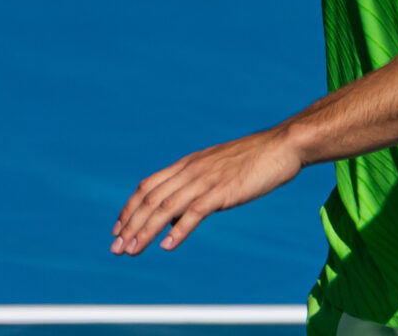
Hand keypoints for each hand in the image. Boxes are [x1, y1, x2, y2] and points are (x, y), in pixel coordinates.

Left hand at [111, 128, 302, 255]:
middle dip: (130, 225)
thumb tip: (179, 210)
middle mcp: (191, 170)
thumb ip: (197, 185)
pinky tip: (167, 246)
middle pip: (151, 200)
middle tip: (116, 248)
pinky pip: (195, 212)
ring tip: (132, 250)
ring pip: (166, 208)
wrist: (281, 146)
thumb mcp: (217, 169)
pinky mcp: (222, 191)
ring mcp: (206, 180)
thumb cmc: (253, 159)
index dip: (129, 208)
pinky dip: (178, 230)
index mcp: (187, 164)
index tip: (117, 229)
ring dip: (146, 231)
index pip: (148, 186)